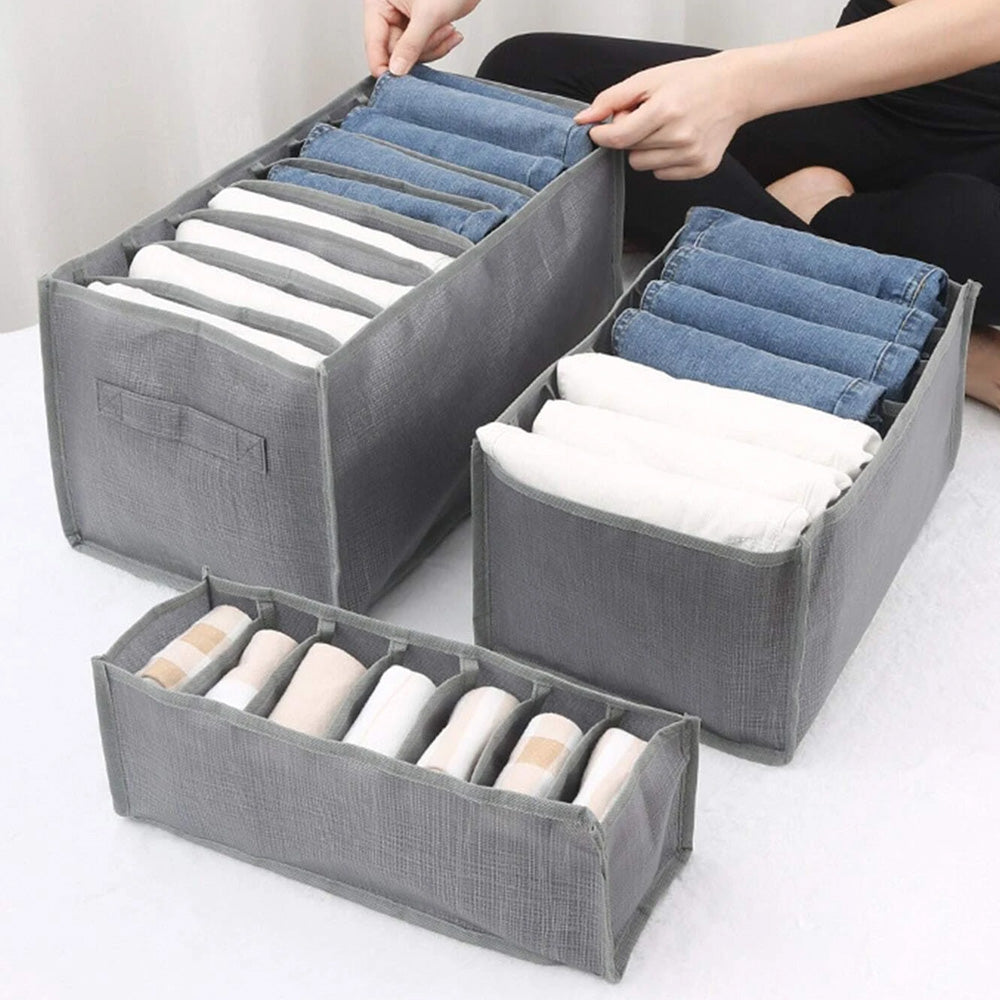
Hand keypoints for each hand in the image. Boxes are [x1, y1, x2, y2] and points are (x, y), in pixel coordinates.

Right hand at [363, 0, 479, 77]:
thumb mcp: (428, 15)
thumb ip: (411, 45)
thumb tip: (396, 70)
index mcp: (378, 3)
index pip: (373, 43)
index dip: (384, 65)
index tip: (398, 79)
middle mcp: (388, 13)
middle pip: (394, 53)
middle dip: (422, 49)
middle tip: (438, 34)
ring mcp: (403, 22)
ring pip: (411, 55)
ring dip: (433, 47)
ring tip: (447, 29)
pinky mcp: (418, 30)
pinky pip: (423, 51)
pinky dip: (439, 46)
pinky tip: (450, 33)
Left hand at [575, 52, 754, 179]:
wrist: (734, 88)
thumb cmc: (690, 80)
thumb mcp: (648, 79)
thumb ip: (611, 99)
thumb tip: (583, 120)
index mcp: (666, 110)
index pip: (618, 138)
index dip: (604, 135)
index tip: (600, 129)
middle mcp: (680, 137)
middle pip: (630, 153)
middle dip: (632, 137)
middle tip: (649, 117)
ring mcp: (692, 155)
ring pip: (644, 167)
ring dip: (646, 150)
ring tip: (665, 128)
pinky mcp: (701, 167)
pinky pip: (662, 174)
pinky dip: (664, 160)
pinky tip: (679, 140)